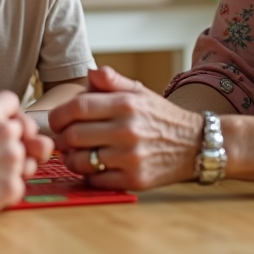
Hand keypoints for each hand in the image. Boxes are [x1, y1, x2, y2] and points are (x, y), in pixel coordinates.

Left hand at [47, 66, 203, 190]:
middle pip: (74, 136)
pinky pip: (97, 181)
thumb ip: (112, 80)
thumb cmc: (161, 116)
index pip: (77, 107)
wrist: (196, 144)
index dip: (59, 115)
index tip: (57, 120)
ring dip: (72, 159)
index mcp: (125, 104)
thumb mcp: (139, 91)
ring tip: (76, 154)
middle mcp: (127, 130)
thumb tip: (90, 72)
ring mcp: (131, 157)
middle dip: (63, 138)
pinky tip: (95, 168)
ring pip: (82, 161)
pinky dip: (89, 176)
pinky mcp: (136, 180)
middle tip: (64, 138)